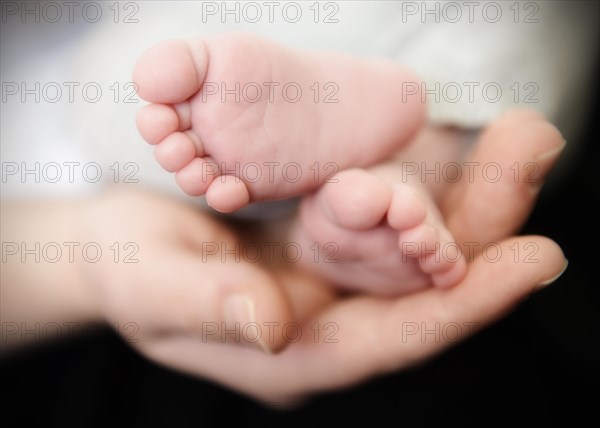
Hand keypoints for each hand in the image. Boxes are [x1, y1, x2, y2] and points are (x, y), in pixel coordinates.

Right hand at [127, 110, 566, 403]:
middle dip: (487, 229)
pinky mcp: (325, 247)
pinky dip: (426, 187)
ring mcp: (330, 284)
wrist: (120, 252)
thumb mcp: (154, 290)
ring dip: (469, 200)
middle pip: (423, 286)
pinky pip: (391, 223)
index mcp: (293, 355)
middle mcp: (327, 322)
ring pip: (417, 250)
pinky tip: (457, 149)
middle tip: (537, 153)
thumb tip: (271, 324)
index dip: (467, 304)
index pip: (394, 337)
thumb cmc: (130, 276)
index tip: (535, 259)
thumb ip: (208, 308)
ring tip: (518, 141)